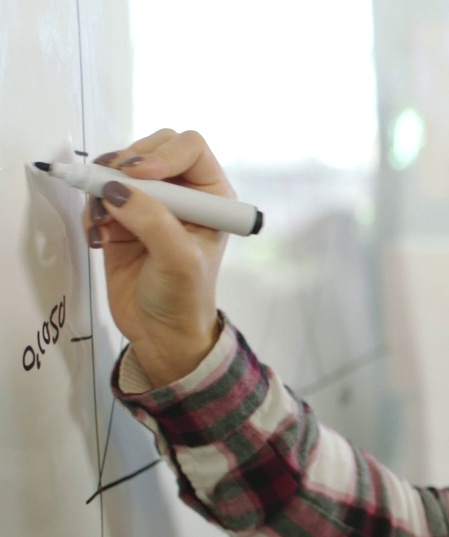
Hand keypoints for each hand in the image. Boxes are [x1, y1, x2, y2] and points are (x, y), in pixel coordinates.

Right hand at [84, 129, 232, 385]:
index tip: (139, 175)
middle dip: (127, 163)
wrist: (161, 332)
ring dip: (104, 185)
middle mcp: (184, 194)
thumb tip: (115, 188)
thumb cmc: (184, 298)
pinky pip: (99, 194)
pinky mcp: (121, 218)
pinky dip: (92, 206)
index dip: (162, 153)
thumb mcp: (179, 260)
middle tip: (111, 189)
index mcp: (212, 196)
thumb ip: (152, 220)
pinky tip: (98, 234)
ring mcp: (151, 204)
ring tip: (103, 219)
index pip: (190, 147)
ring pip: (121, 169)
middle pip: (152, 148)